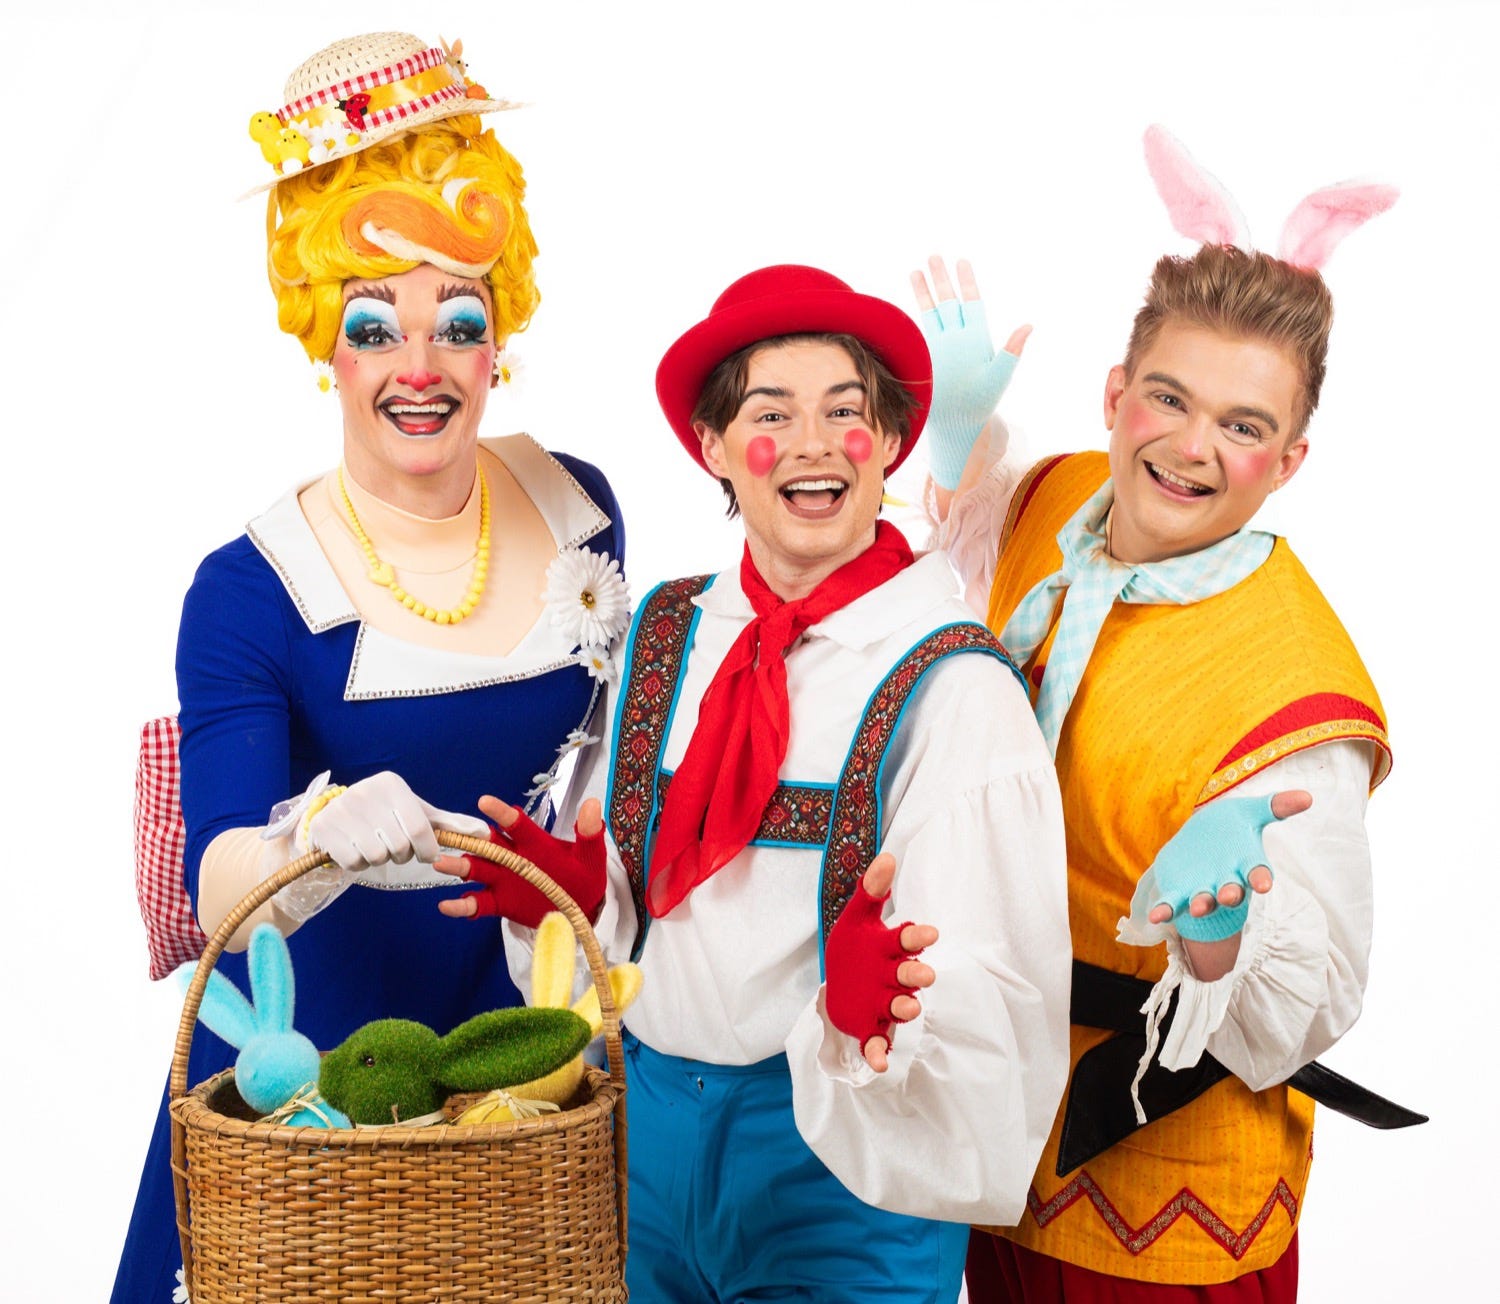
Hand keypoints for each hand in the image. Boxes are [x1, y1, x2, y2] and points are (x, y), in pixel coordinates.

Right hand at [306, 771, 488, 871]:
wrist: (336, 814)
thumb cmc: (386, 814)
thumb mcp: (417, 813)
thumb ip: (450, 823)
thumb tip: (486, 834)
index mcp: (391, 784)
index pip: (420, 828)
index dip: (427, 849)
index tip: (426, 854)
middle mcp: (365, 792)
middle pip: (399, 845)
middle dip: (403, 854)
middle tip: (396, 847)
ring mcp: (341, 810)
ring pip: (377, 856)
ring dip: (381, 859)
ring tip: (376, 845)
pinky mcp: (323, 829)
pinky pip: (354, 862)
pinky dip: (359, 864)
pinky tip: (356, 849)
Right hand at [435, 795, 606, 925]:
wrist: (582, 908)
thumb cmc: (584, 875)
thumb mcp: (591, 855)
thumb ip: (590, 832)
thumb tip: (593, 804)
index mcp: (534, 842)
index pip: (515, 823)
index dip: (501, 813)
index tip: (484, 802)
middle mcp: (513, 857)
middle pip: (486, 845)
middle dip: (468, 839)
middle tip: (447, 832)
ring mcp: (504, 880)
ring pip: (476, 870)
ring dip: (459, 867)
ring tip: (441, 864)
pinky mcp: (500, 902)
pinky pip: (478, 904)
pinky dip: (462, 905)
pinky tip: (446, 906)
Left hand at [824, 853, 937, 1072]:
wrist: (839, 982)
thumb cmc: (855, 947)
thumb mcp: (857, 918)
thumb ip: (871, 890)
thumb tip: (886, 856)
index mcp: (892, 949)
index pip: (909, 941)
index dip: (918, 938)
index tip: (928, 933)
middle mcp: (894, 978)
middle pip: (909, 976)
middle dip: (917, 975)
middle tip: (925, 975)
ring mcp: (884, 1004)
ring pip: (899, 1008)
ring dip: (905, 1008)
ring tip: (908, 1007)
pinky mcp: (871, 1028)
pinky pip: (878, 1042)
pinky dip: (880, 1053)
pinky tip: (879, 1063)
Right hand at [909, 255, 1031, 489]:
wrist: (957, 422)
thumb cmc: (981, 402)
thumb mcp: (999, 376)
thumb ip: (1011, 351)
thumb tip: (1029, 326)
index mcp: (976, 337)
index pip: (971, 303)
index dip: (967, 282)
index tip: (961, 262)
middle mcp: (958, 337)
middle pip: (949, 301)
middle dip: (942, 279)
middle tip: (934, 256)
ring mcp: (941, 344)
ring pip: (932, 311)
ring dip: (924, 291)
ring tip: (917, 270)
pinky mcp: (927, 355)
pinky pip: (921, 329)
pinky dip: (915, 314)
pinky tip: (907, 302)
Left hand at [1145, 790, 1312, 940]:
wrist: (1198, 841)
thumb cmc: (1230, 828)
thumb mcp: (1250, 813)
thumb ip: (1275, 806)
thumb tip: (1307, 796)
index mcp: (1246, 864)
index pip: (1257, 873)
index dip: (1261, 878)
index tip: (1265, 885)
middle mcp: (1226, 882)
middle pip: (1231, 892)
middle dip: (1230, 894)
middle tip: (1229, 896)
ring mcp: (1202, 889)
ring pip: (1203, 901)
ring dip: (1202, 905)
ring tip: (1199, 908)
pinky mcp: (1179, 893)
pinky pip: (1172, 904)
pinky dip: (1165, 911)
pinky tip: (1157, 916)